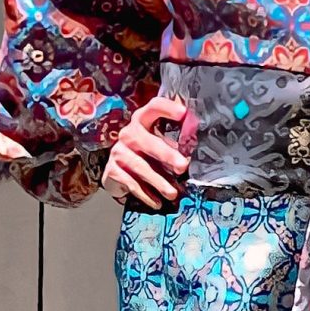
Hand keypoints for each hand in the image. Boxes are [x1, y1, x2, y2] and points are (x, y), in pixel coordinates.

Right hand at [101, 92, 193, 208]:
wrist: (120, 173)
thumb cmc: (148, 155)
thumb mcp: (161, 144)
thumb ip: (176, 142)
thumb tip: (197, 148)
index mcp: (143, 120)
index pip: (153, 107)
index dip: (167, 108)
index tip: (183, 113)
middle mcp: (129, 133)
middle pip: (147, 141)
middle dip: (166, 154)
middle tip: (183, 166)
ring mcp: (119, 152)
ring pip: (140, 166)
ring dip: (159, 181)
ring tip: (173, 194)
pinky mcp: (112, 170)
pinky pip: (131, 183)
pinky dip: (146, 194)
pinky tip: (157, 202)